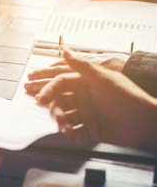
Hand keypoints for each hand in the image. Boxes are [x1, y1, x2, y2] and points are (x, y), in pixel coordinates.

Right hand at [36, 51, 156, 148]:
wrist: (145, 122)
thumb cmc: (127, 97)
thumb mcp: (103, 78)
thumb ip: (82, 65)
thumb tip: (65, 50)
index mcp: (86, 83)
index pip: (60, 84)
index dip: (49, 90)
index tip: (41, 99)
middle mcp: (85, 97)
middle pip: (60, 103)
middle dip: (56, 112)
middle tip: (59, 119)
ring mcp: (88, 113)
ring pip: (66, 118)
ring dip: (64, 125)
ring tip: (68, 130)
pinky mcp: (92, 129)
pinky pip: (76, 132)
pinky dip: (74, 135)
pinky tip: (76, 136)